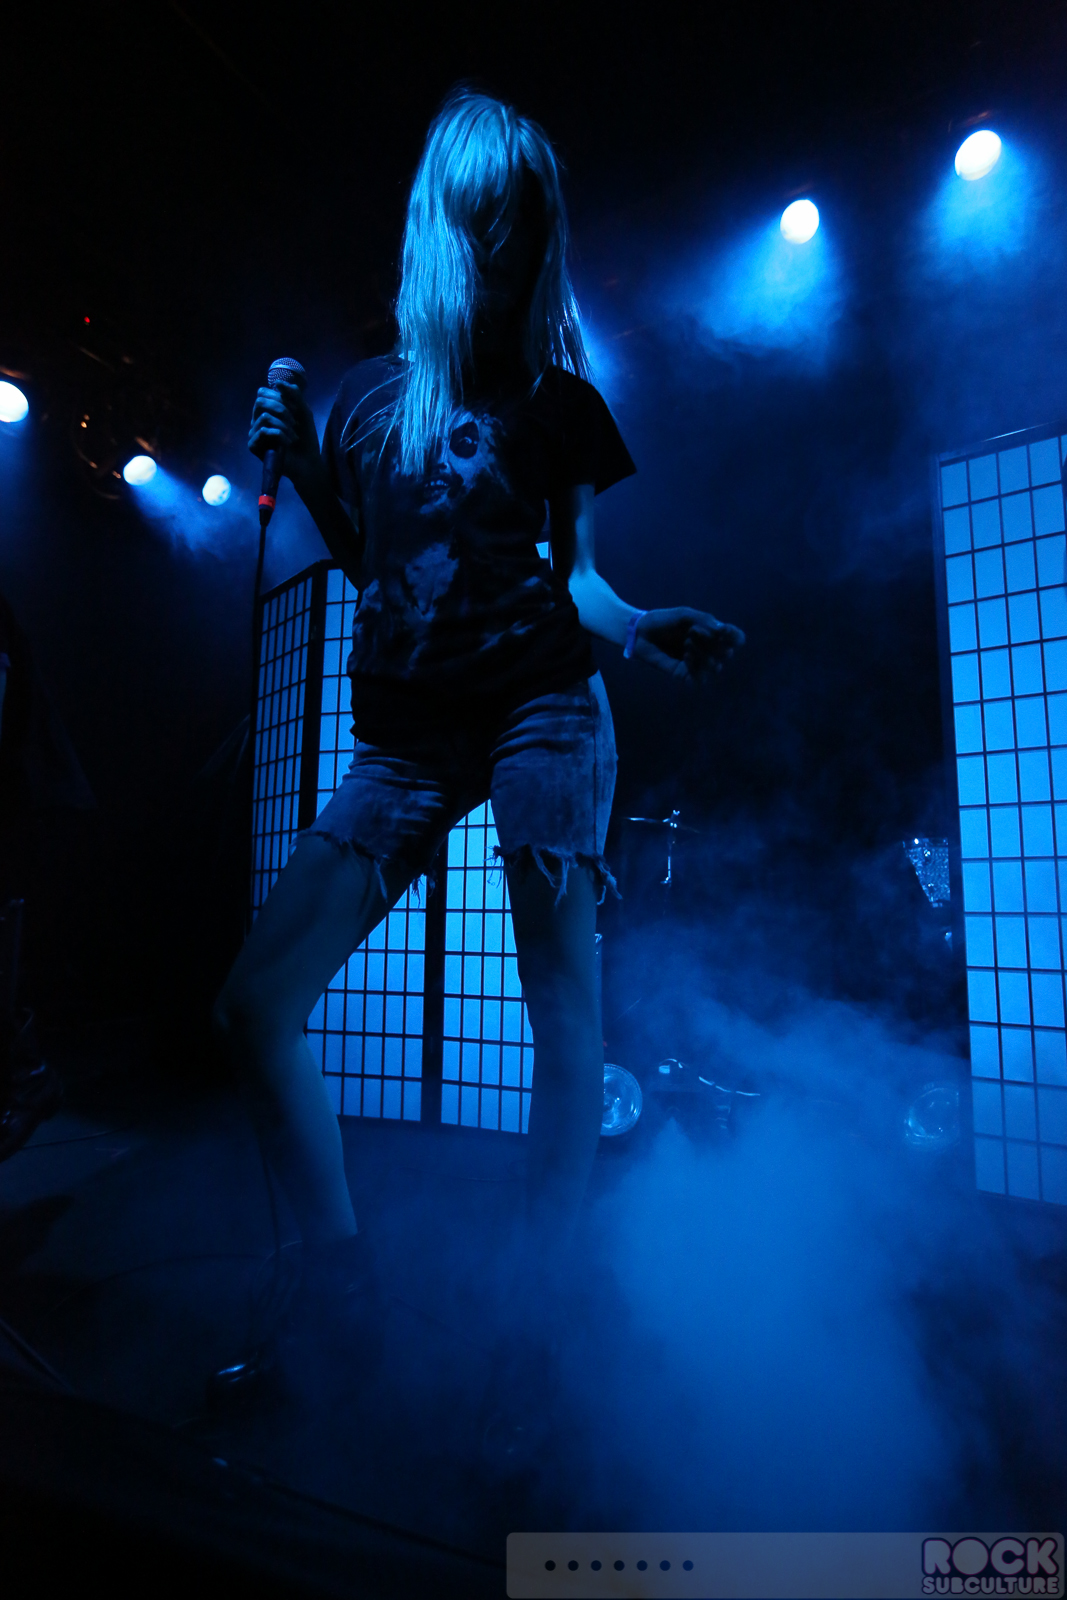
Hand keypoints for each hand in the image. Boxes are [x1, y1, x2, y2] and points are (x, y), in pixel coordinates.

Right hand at [247, 380, 321, 498]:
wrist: (307, 461)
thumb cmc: (305, 437)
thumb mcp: (303, 411)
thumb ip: (294, 395)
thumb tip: (277, 382)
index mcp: (266, 410)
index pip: (262, 392)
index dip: (279, 397)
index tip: (295, 410)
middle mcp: (257, 419)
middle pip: (259, 400)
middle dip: (281, 408)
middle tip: (294, 421)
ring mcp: (254, 432)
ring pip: (264, 416)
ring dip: (283, 425)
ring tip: (293, 436)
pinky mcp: (253, 445)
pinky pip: (263, 431)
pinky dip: (279, 435)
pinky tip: (287, 443)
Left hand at [634, 607, 744, 683]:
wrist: (640, 632)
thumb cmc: (663, 621)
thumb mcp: (685, 615)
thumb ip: (705, 620)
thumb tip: (723, 629)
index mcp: (712, 635)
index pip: (735, 639)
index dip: (734, 637)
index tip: (724, 631)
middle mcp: (708, 650)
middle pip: (727, 654)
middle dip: (712, 643)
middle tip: (693, 633)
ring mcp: (697, 664)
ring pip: (715, 667)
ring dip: (704, 655)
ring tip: (687, 645)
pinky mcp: (684, 675)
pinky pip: (700, 679)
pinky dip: (695, 667)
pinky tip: (685, 657)